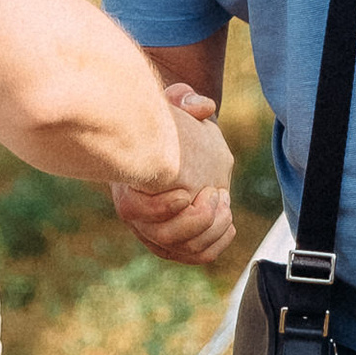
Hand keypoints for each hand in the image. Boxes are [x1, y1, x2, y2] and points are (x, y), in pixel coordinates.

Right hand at [112, 86, 235, 263]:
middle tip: (215, 193)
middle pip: (163, 237)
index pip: (133, 210)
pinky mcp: (178, 243)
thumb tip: (202, 107)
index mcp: (128, 185)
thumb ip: (184, 99)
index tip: (186, 191)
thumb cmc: (169, 126)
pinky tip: (227, 218)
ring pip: (184, 250)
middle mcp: (138, 217)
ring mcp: (157, 233)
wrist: (173, 149)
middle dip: (197, 219)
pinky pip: (198, 255)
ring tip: (223, 202)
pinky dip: (217, 242)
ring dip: (212, 229)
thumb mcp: (172, 105)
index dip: (161, 207)